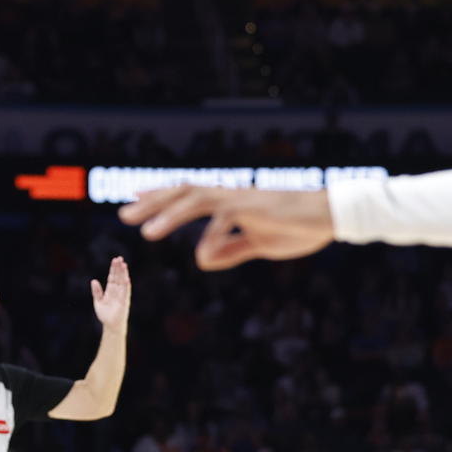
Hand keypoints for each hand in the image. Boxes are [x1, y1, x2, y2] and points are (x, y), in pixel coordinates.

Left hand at [91, 256, 130, 328]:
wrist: (110, 326)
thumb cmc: (105, 315)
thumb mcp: (98, 302)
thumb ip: (96, 291)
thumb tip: (93, 280)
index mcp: (110, 290)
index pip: (112, 277)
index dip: (113, 269)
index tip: (115, 260)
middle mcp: (117, 291)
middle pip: (118, 277)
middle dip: (119, 268)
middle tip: (119, 258)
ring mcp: (121, 295)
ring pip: (123, 282)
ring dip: (123, 274)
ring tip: (124, 264)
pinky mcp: (124, 302)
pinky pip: (125, 292)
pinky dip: (126, 285)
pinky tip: (126, 278)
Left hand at [118, 186, 335, 269]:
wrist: (329, 215)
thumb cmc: (295, 226)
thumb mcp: (257, 243)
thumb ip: (230, 250)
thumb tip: (200, 259)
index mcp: (228, 202)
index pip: (186, 194)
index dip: (159, 197)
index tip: (133, 199)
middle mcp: (229, 195)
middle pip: (183, 192)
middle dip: (153, 202)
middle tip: (123, 213)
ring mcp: (242, 200)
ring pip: (198, 200)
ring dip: (171, 214)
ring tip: (147, 232)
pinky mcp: (256, 210)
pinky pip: (227, 222)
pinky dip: (212, 237)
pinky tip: (201, 255)